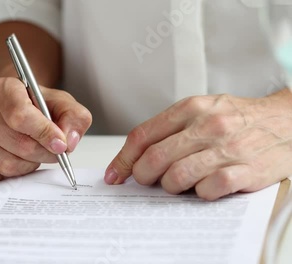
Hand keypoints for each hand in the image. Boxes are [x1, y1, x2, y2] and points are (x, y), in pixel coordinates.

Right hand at [0, 77, 91, 184]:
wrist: (14, 111)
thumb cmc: (36, 108)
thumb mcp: (62, 104)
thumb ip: (74, 117)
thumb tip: (69, 140)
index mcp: (1, 89)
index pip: (20, 115)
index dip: (44, 133)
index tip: (61, 144)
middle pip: (18, 144)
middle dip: (43, 153)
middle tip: (53, 152)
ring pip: (6, 165)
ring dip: (27, 165)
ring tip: (31, 154)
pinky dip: (5, 177)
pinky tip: (12, 160)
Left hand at [105, 88, 291, 199]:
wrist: (289, 121)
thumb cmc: (238, 119)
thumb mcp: (203, 110)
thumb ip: (170, 129)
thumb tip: (135, 157)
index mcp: (191, 108)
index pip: (142, 136)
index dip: (123, 159)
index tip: (115, 175)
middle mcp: (207, 125)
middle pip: (154, 159)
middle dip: (143, 176)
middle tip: (146, 182)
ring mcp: (227, 148)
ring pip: (176, 177)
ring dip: (170, 187)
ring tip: (178, 184)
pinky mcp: (246, 170)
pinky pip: (208, 190)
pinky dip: (199, 194)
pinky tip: (204, 188)